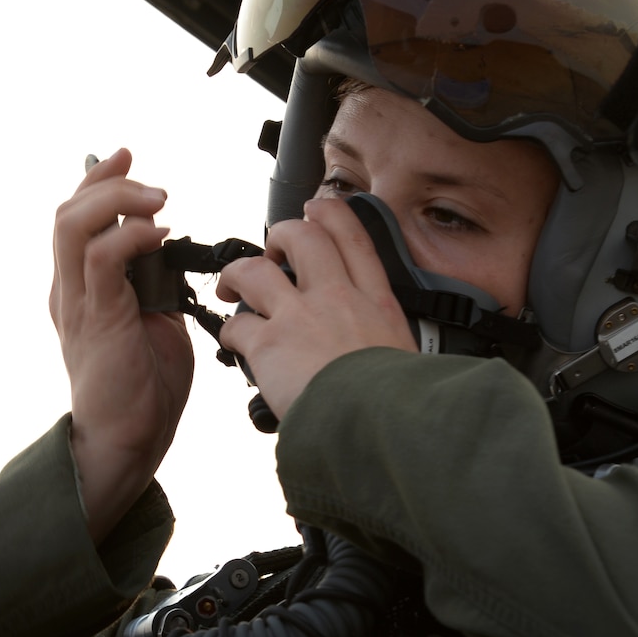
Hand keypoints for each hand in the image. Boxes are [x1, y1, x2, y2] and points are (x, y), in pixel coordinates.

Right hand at [50, 149, 194, 541]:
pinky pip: (103, 258)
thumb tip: (170, 254)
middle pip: (66, 212)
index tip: (128, 155)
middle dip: (107, 181)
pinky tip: (159, 236)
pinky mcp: (97, 318)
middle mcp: (67, 291)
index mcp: (78, 290)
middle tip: (150, 179)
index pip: (74, 219)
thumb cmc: (144, 390)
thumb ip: (153, 284)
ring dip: (118, 200)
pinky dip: (131, 235)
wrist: (127, 441)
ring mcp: (77, 303)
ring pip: (73, 225)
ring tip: (157, 201)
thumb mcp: (155, 320)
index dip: (97, 180)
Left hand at [217, 197, 415, 422]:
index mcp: (378, 304)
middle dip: (282, 233)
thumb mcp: (408, 358)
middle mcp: (338, 299)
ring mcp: (301, 317)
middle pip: (304, 237)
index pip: (354, 239)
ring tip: (231, 286)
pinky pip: (236, 324)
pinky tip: (234, 343)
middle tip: (273, 249)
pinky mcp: (270, 344)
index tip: (317, 211)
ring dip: (238, 273)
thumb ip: (385, 342)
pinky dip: (229, 332)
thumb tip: (376, 353)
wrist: (383, 425)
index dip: (331, 215)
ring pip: (256, 269)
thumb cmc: (400, 405)